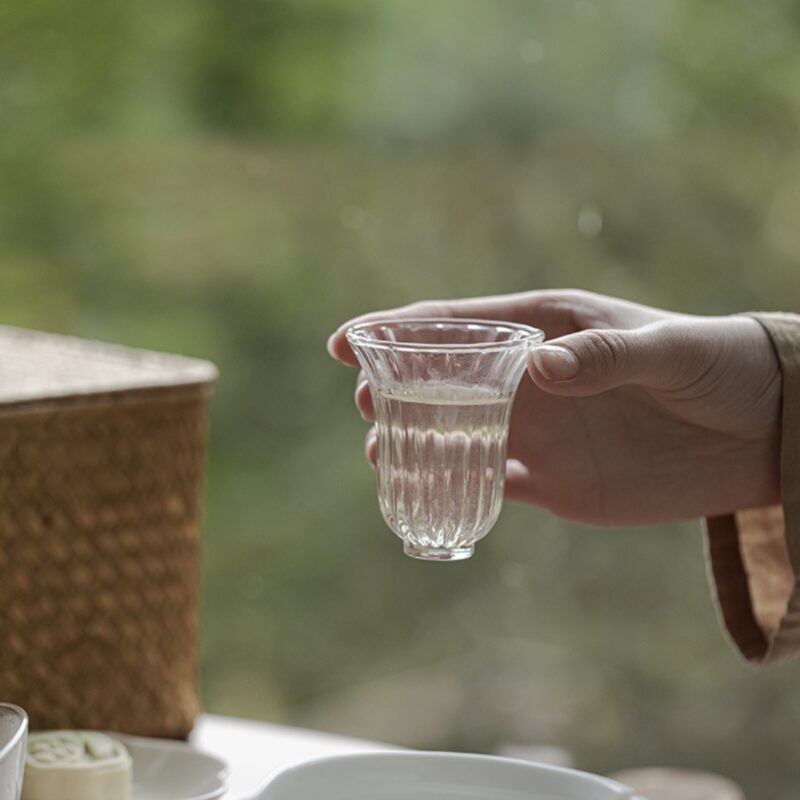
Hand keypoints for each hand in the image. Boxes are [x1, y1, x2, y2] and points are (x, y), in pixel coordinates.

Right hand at [327, 290, 780, 525]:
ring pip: (456, 434)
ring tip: (381, 456)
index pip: (455, 325)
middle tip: (365, 404)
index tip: (345, 342)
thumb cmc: (712, 367)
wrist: (755, 434)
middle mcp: (529, 380)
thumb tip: (540, 372)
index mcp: (544, 330)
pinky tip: (432, 496)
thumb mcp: (667, 351)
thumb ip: (606, 357)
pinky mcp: (554, 480)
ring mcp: (537, 430)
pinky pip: (493, 483)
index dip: (395, 330)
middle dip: (394, 387)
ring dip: (415, 442)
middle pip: (441, 380)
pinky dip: (460, 488)